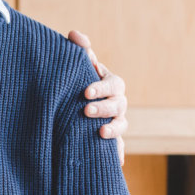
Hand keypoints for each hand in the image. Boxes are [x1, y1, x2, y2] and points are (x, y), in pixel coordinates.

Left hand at [65, 29, 128, 162]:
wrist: (79, 105)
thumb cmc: (81, 82)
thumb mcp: (81, 67)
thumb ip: (81, 51)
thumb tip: (73, 34)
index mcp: (112, 85)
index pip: (113, 84)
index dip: (101, 88)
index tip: (85, 92)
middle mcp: (118, 104)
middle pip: (118, 106)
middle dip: (104, 108)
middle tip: (86, 110)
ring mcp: (116, 122)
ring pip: (121, 126)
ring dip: (113, 129)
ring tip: (100, 133)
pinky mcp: (111, 140)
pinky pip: (118, 148)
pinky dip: (118, 153)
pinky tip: (116, 160)